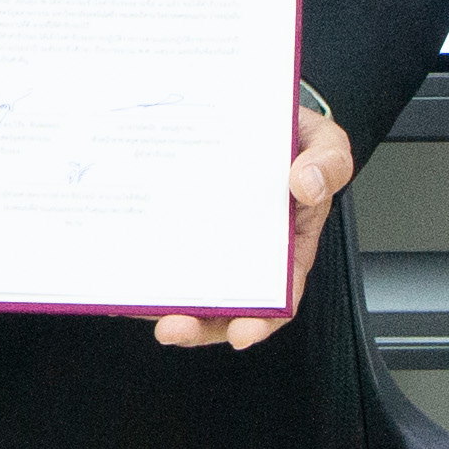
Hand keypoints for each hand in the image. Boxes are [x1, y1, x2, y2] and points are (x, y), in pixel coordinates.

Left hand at [155, 105, 356, 349]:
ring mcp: (210, 244)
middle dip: (200, 325)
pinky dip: (142, 272)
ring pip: (188, 290)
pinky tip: (120, 276)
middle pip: (227, 306)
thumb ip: (328, 163)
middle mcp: (247, 254)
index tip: (244, 331)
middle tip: (175, 326)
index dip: (263, 320)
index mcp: (288, 247)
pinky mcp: (180, 228)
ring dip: (164, 306)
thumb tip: (307, 184)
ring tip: (139, 306)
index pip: (280, 297)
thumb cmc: (295, 139)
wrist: (258, 117)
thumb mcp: (325, 143)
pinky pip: (160, 257)